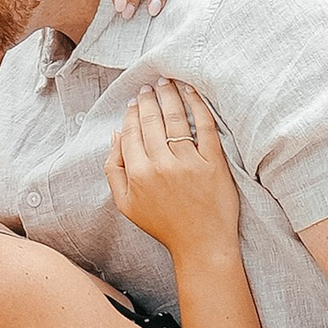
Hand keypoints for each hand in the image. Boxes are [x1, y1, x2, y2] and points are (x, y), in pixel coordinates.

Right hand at [105, 79, 237, 262]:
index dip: (132, 113)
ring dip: (169, 95)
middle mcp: (161, 164)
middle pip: (152, 120)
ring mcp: (189, 162)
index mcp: (138, 173)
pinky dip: (198, 105)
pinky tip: (191, 92)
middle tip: (149, 86)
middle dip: (149, 98)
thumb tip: (115, 134)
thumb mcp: (125, 204)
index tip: (134, 101)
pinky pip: (205, 126)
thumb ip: (114, 169)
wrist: (202, 244)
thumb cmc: (163, 225)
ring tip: (166, 83)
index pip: (131, 132)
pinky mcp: (213, 162)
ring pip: (175, 118)